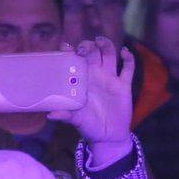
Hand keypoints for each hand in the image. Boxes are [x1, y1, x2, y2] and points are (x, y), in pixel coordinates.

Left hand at [54, 36, 136, 165]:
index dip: (71, 50)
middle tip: (84, 48)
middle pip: (93, 52)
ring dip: (106, 45)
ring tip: (101, 41)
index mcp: (82, 80)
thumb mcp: (76, 120)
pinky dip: (129, 59)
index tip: (66, 46)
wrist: (108, 137)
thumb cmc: (89, 126)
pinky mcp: (124, 85)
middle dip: (88, 46)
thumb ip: (65, 115)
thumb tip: (50, 115)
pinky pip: (128, 69)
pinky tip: (125, 53)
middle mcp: (96, 76)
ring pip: (109, 54)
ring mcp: (110, 79)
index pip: (75, 60)